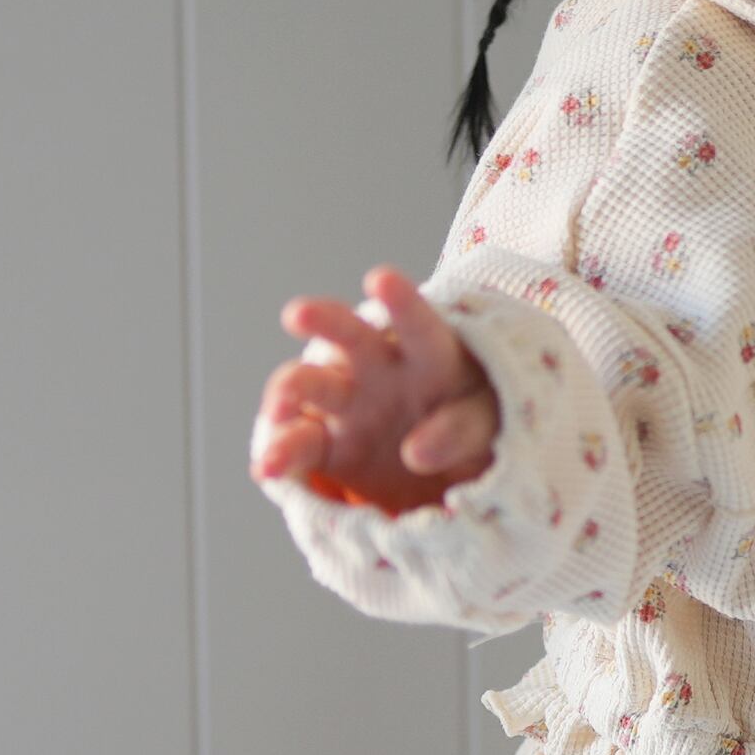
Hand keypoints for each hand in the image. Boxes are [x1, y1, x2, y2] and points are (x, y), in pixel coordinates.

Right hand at [250, 265, 499, 516]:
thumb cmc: (472, 431)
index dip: (401, 302)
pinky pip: (295, 445)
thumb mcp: (487, 426)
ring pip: (308, 385)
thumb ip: (462, 431)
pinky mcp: (324, 447)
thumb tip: (415, 452)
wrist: (448, 474)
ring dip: (289, 390)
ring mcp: (345, 405)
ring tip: (280, 410)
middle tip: (298, 315)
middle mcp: (378, 369)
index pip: (419, 326)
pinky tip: (266, 467)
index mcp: (429, 356)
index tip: (380, 280)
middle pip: (348, 337)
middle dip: (323, 322)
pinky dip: (278, 455)